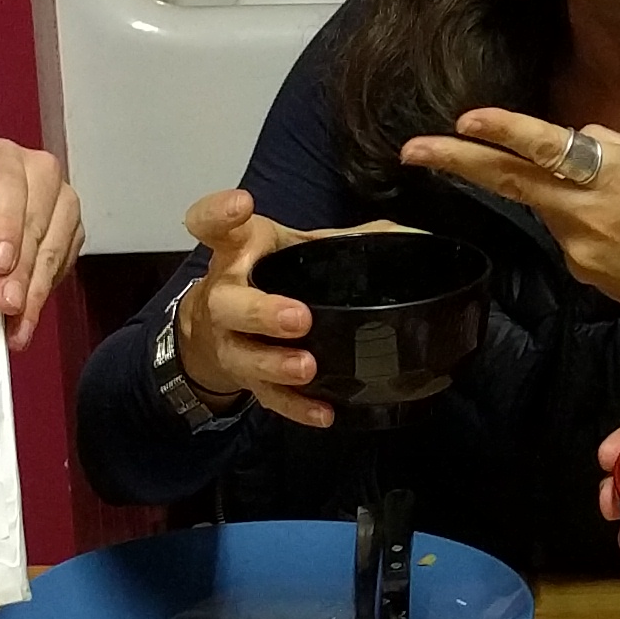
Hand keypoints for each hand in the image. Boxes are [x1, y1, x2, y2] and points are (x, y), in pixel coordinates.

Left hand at [0, 138, 83, 346]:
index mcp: (1, 155)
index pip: (10, 186)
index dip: (5, 226)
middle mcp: (37, 171)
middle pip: (35, 222)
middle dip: (21, 270)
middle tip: (7, 304)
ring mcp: (60, 198)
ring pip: (54, 246)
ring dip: (35, 290)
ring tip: (19, 324)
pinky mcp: (70, 227)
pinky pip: (64, 262)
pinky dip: (45, 291)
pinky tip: (27, 317)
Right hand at [170, 191, 416, 427]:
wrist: (215, 328)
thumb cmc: (263, 276)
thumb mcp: (293, 247)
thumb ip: (339, 241)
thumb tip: (406, 236)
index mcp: (236, 251)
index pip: (213, 225)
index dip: (220, 215)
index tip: (241, 205)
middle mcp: (224, 296)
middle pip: (229, 304)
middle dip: (261, 312)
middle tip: (298, 317)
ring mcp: (231, 343)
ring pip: (244, 357)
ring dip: (275, 364)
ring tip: (307, 367)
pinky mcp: (246, 380)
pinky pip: (269, 398)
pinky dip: (297, 408)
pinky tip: (324, 413)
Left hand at [399, 108, 619, 314]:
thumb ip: (606, 145)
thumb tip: (567, 140)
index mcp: (609, 173)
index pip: (546, 147)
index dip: (505, 132)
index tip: (465, 120)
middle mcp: (582, 209)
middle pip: (509, 180)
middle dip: (456, 162)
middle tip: (411, 150)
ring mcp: (574, 245)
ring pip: (540, 205)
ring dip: (546, 192)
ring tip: (617, 203)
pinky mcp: (576, 268)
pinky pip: (562, 233)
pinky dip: (575, 222)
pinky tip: (618, 233)